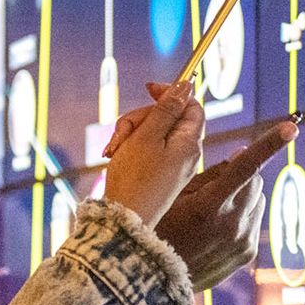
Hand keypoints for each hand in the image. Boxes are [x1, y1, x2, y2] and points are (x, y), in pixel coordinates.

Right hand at [102, 81, 203, 225]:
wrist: (123, 219)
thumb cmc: (134, 178)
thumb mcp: (147, 136)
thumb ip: (167, 108)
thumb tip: (186, 84)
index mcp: (189, 142)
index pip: (191, 104)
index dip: (171, 92)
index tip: (148, 89)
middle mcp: (186, 153)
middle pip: (168, 117)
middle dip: (141, 117)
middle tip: (122, 132)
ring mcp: (173, 165)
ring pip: (153, 133)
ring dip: (131, 133)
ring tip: (114, 149)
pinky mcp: (160, 175)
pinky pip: (148, 150)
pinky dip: (131, 148)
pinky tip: (116, 157)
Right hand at [105, 83, 296, 290]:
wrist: (158, 279)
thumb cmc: (159, 227)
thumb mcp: (173, 196)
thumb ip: (209, 174)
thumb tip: (242, 154)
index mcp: (208, 205)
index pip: (245, 167)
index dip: (269, 144)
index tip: (292, 128)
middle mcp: (231, 224)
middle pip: (255, 180)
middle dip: (242, 175)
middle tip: (215, 186)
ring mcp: (242, 240)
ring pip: (257, 200)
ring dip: (242, 196)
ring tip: (213, 212)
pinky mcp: (247, 253)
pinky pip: (254, 220)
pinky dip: (241, 216)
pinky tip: (217, 228)